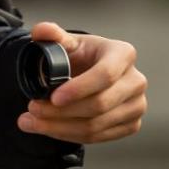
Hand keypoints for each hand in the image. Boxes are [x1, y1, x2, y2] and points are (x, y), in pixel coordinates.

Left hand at [16, 20, 147, 144]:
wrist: (91, 74)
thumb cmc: (81, 56)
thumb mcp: (67, 42)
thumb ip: (52, 35)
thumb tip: (40, 31)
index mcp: (123, 54)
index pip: (105, 75)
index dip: (79, 89)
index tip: (53, 97)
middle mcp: (136, 81)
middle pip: (100, 104)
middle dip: (61, 112)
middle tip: (33, 109)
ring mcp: (137, 105)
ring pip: (96, 125)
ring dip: (59, 127)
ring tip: (31, 121)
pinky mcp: (131, 125)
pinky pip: (98, 137)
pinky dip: (69, 135)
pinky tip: (49, 128)